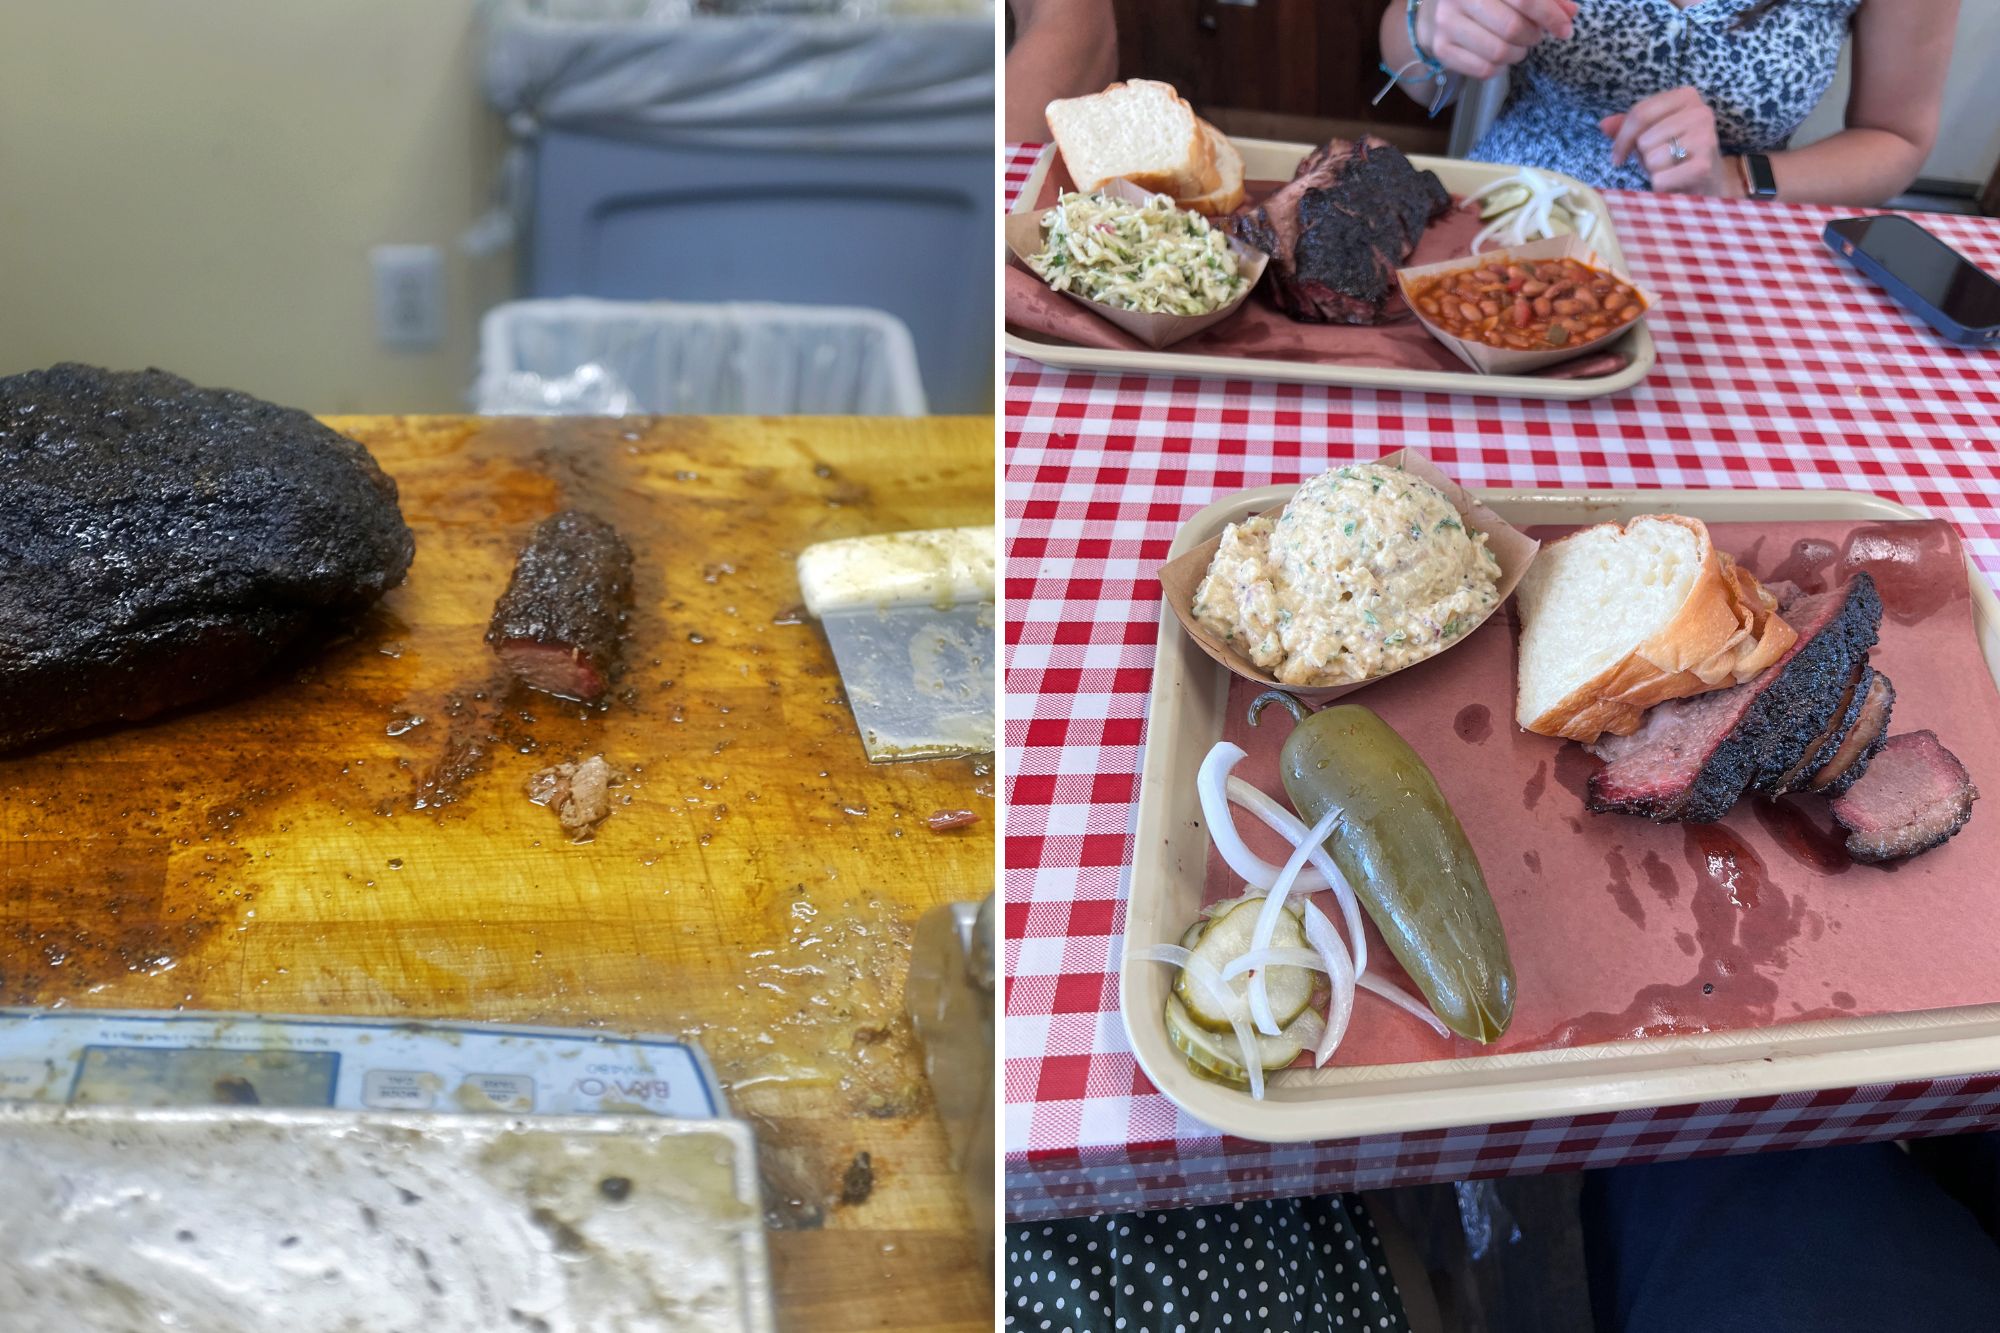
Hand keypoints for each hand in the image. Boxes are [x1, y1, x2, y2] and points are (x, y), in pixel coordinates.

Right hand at [1416, 0, 1577, 79]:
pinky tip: (1500, 55)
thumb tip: (1570, 13)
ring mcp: (1447, 23)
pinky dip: (1500, 67)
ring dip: (1518, 53)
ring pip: (1498, 52)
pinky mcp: (1442, 48)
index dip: (1550, 16)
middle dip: (1533, 36)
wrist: (1443, 7)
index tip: (1565, 29)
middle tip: (1535, 34)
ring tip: (1518, 44)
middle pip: (1512, 28)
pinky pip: (1484, 69)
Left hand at [1600, 87, 1728, 195]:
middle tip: (1661, 162)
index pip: (1639, 113)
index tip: (1617, 157)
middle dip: (1644, 156)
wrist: (1707, 183)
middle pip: (1644, 138)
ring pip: (1651, 158)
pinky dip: (1661, 187)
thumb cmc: (1675, 156)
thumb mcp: (1651, 135)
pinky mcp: (1704, 165)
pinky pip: (1660, 178)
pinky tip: (1675, 183)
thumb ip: (1628, 127)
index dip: (1622, 139)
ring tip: (1670, 170)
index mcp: (1686, 96)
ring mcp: (1705, 137)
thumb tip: (1603, 125)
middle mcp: (1700, 112)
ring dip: (1654, 171)